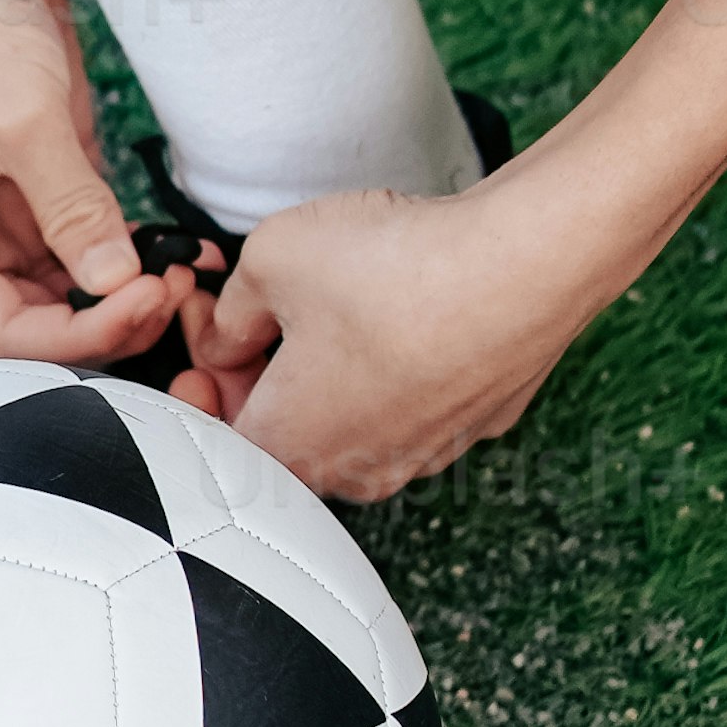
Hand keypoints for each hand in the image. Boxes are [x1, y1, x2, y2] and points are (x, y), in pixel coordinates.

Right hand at [0, 0, 219, 392]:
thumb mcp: (19, 117)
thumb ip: (72, 209)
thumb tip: (119, 286)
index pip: (7, 334)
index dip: (84, 336)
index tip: (151, 300)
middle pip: (39, 318)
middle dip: (111, 317)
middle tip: (183, 292)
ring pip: (68, 281)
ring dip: (126, 286)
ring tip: (191, 273)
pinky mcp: (37, 166)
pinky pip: (86, 230)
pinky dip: (128, 244)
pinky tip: (178, 247)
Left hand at [201, 170, 586, 502]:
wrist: (522, 264)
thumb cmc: (395, 268)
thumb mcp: (269, 257)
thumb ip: (230, 308)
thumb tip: (230, 329)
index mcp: (292, 446)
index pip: (219, 434)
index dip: (204, 372)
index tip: (211, 327)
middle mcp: (358, 469)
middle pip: (289, 432)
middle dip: (268, 373)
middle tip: (268, 308)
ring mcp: (426, 454)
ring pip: (358, 418)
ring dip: (337, 369)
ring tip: (344, 300)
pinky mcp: (478, 424)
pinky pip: (420, 400)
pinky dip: (404, 363)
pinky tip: (411, 306)